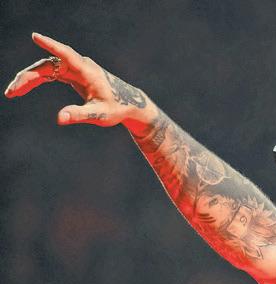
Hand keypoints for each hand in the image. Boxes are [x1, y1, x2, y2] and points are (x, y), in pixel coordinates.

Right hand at [4, 32, 152, 131]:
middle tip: (11, 91)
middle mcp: (78, 65)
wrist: (128, 104)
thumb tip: (59, 119)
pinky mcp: (71, 74)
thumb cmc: (116, 108)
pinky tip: (23, 88)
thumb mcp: (99, 115)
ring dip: (28, 79)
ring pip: (45, 69)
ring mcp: (73, 68)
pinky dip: (36, 80)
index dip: (50, 45)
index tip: (35, 36)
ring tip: (12, 92)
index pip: (65, 54)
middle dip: (28, 77)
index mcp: (86, 71)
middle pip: (48, 65)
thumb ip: (79, 115)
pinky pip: (49, 74)